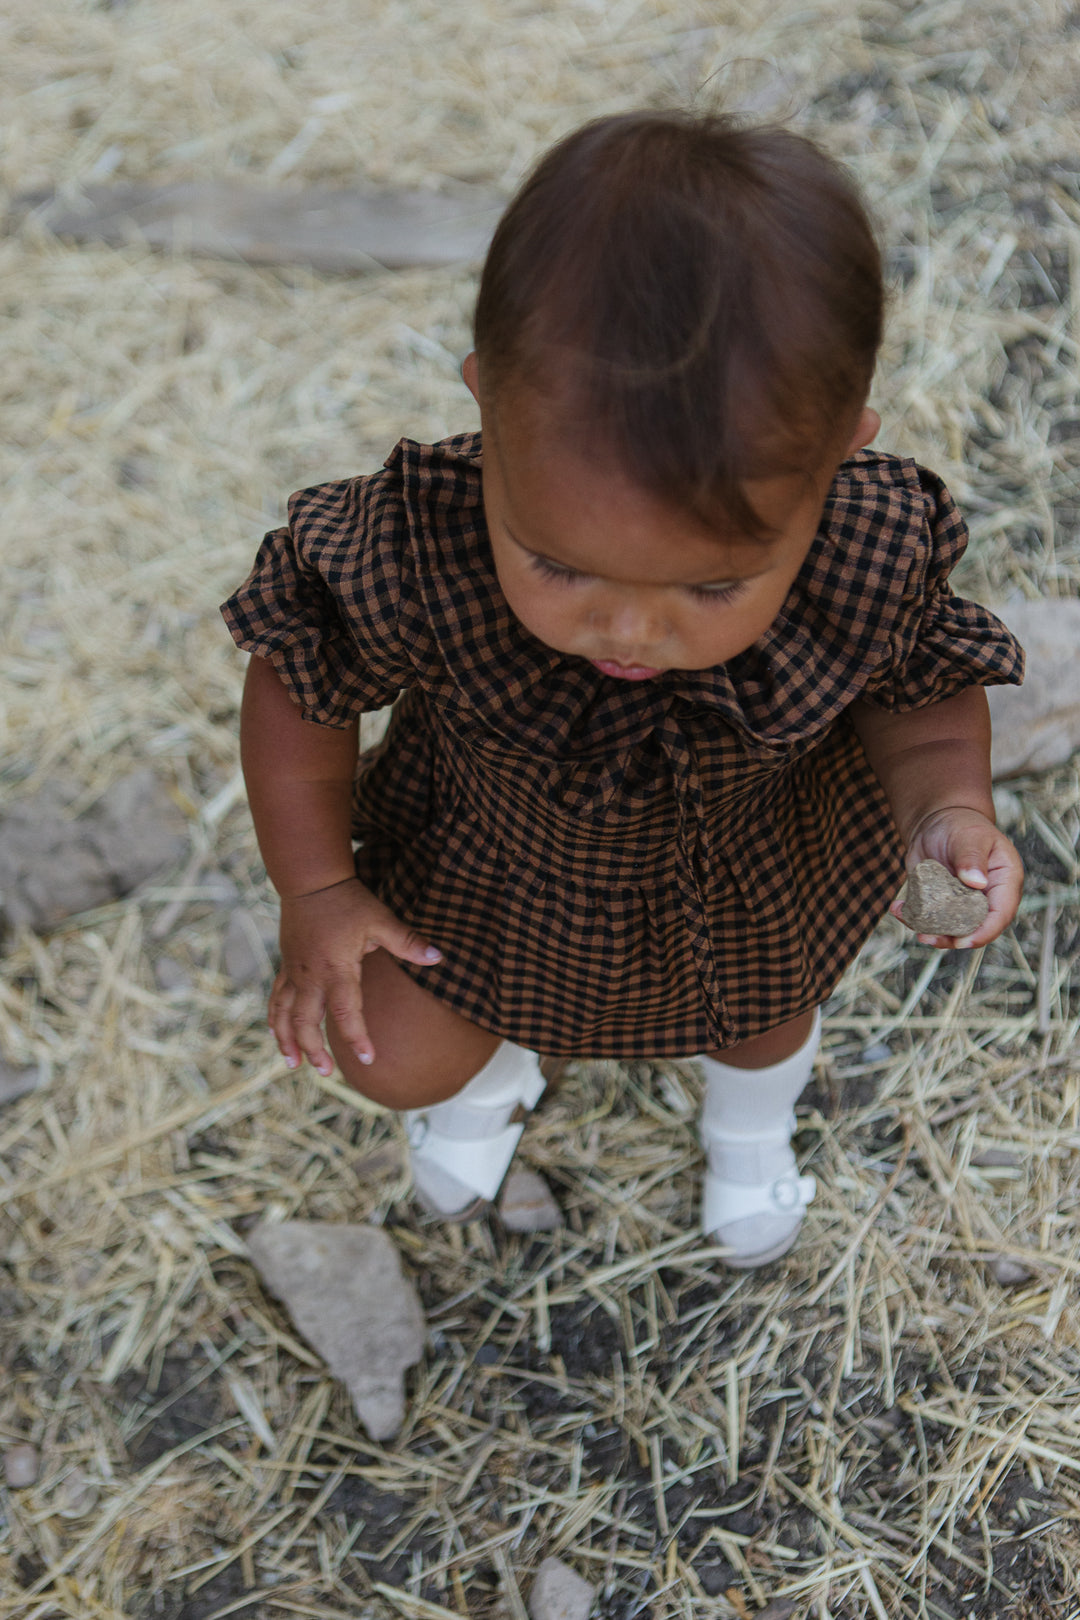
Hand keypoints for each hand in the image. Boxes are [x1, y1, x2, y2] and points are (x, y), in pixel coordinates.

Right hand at [269, 877, 441, 1074]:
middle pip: (307, 1023)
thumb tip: (439, 957)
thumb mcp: (380, 919)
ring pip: (285, 1015)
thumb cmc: (347, 901)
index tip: (368, 1060)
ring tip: (294, 1065)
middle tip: (327, 1072)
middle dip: (315, 1050)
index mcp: (336, 970)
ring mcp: (294, 972)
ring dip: (288, 1042)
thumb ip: (407, 941)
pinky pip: (276, 999)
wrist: (311, 880)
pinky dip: (275, 1019)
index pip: (346, 1014)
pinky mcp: (286, 966)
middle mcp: (311, 977)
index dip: (357, 1039)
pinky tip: (277, 1034)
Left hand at [889, 805, 1023, 948]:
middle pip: (976, 929)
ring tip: (908, 921)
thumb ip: (972, 858)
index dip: (984, 932)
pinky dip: (914, 919)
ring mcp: (964, 905)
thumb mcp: (970, 836)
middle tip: (926, 937)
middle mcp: (987, 898)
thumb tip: (977, 883)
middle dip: (952, 939)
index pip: (1000, 914)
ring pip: (952, 929)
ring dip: (930, 932)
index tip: (962, 941)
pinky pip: (931, 919)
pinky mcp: (942, 905)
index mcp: (1004, 882)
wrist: (937, 823)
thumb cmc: (961, 825)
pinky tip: (898, 909)